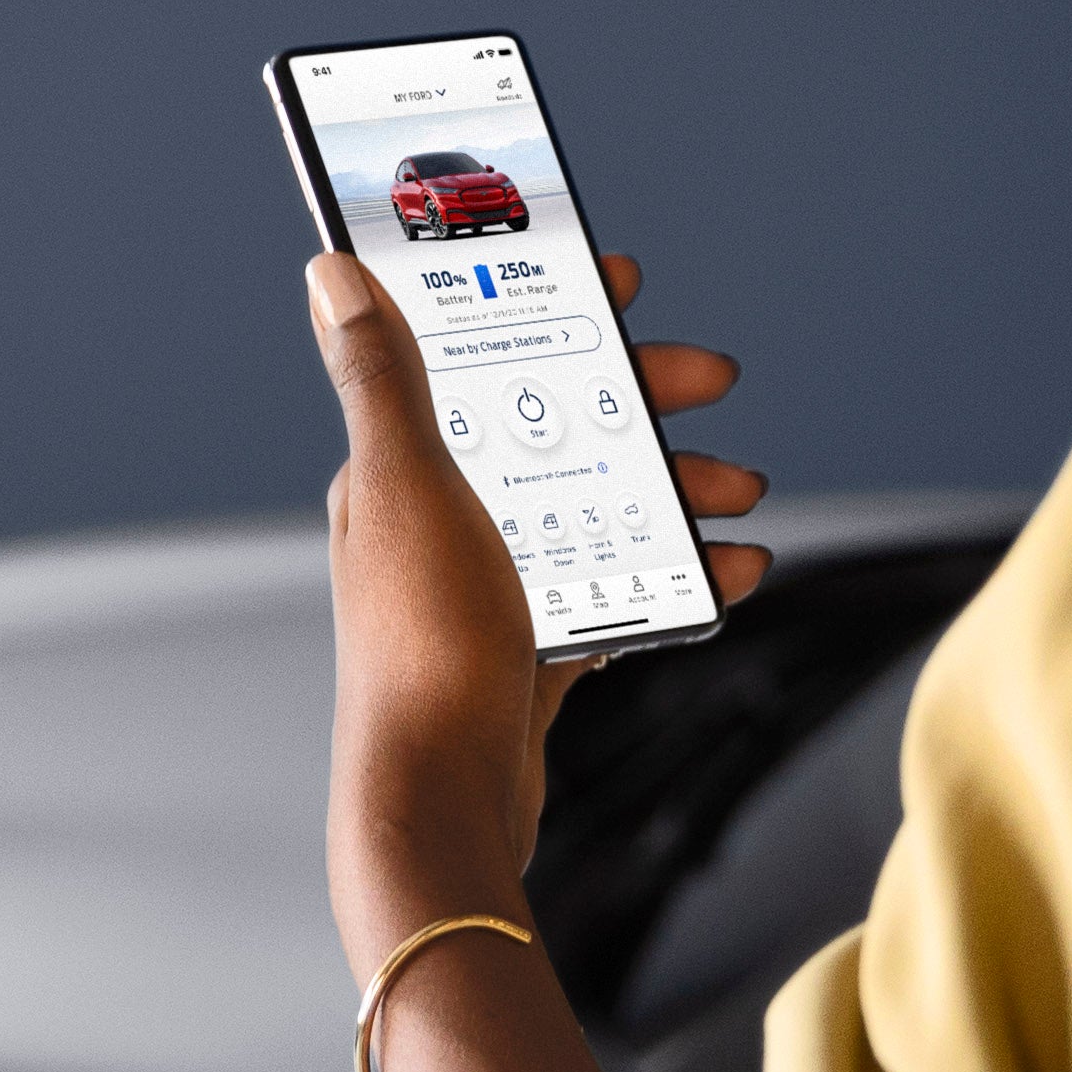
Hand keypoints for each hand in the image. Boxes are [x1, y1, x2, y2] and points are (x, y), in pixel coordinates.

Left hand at [305, 249, 768, 974]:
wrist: (442, 802)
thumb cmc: (420, 648)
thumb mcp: (409, 488)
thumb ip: (381, 378)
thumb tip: (332, 270)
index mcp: (402, 467)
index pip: (479, 356)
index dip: (550, 309)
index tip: (620, 282)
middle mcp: (440, 518)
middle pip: (556, 429)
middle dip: (642, 402)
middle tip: (712, 381)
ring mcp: (487, 586)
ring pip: (597, 507)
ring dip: (672, 490)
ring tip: (740, 496)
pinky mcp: (528, 650)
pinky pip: (614, 589)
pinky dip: (671, 574)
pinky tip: (724, 573)